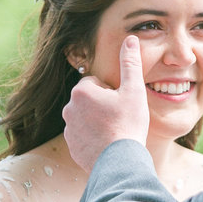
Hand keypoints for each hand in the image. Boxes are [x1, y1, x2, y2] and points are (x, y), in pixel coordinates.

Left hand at [63, 36, 149, 171]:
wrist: (120, 161)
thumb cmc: (128, 124)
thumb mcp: (133, 91)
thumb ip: (130, 63)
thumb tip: (130, 39)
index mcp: (81, 92)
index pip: (96, 83)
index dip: (112, 92)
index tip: (121, 104)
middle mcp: (69, 109)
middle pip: (90, 100)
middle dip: (103, 106)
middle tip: (120, 118)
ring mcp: (69, 129)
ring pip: (86, 118)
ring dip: (98, 121)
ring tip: (115, 132)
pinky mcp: (72, 146)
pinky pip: (84, 136)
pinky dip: (94, 138)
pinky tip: (108, 144)